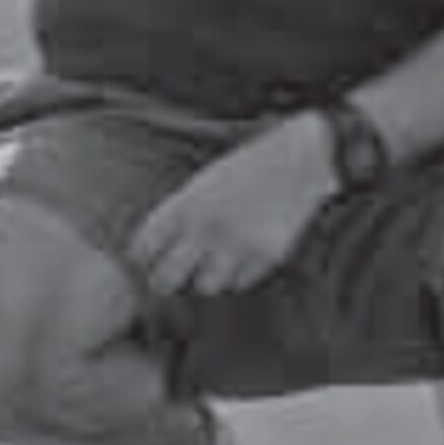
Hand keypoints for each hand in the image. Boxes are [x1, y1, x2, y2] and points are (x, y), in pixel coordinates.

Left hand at [129, 112, 334, 298]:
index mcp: (186, 204)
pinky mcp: (266, 257)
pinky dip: (239, 274)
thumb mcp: (205, 181)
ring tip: (216, 261)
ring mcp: (237, 246)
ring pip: (204, 287)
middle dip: (166, 280)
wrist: (301, 157)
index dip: (142, 258)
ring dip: (207, 277)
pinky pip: (240, 282)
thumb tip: (159, 248)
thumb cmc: (250, 165)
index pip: (142, 250)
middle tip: (172, 276)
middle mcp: (207, 229)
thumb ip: (181, 213)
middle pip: (165, 280)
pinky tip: (245, 253)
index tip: (147, 260)